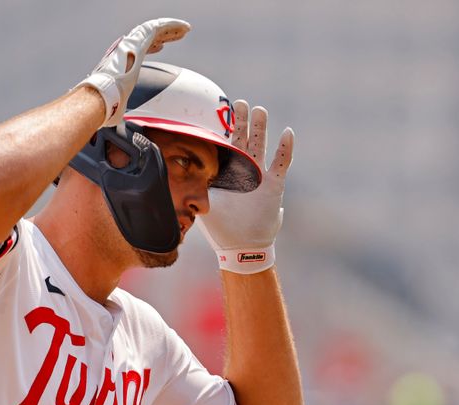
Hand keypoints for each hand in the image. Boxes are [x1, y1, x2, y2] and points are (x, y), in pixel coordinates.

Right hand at [77, 18, 190, 127]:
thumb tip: (121, 128)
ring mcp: (130, 44)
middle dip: (163, 35)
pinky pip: (159, 28)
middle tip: (176, 35)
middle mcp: (124, 50)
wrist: (100, 97)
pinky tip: (185, 28)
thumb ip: (123, 111)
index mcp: (121, 62)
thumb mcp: (120, 107)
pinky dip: (172, 26)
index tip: (161, 47)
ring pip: (155, 30)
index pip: (138, 50)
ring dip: (170, 29)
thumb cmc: (106, 105)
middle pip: (148, 38)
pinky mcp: (138, 41)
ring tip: (185, 30)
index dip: (150, 46)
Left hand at [198, 100, 294, 273]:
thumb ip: (192, 188)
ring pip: (261, 146)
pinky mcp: (274, 186)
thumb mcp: (203, 204)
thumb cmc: (221, 228)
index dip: (224, 130)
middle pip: (244, 140)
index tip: (221, 111)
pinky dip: (285, 149)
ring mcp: (260, 177)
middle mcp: (244, 171)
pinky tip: (288, 133)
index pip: (226, 146)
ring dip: (260, 129)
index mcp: (227, 173)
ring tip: (260, 110)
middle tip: (240, 103)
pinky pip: (281, 164)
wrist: (242, 247)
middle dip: (243, 122)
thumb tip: (170, 175)